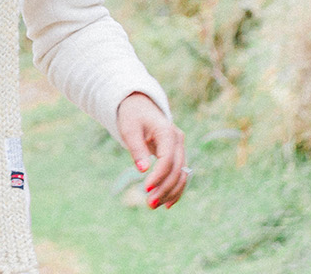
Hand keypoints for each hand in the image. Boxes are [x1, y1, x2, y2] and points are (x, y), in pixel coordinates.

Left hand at [118, 92, 187, 207]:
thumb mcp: (129, 129)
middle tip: (149, 204)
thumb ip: (136, 148)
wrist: (139, 105)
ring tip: (154, 205)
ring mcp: (180, 148)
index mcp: (168, 132)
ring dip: (170, 192)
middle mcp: (178, 141)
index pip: (168, 159)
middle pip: (177, 170)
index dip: (159, 176)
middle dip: (165, 188)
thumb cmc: (132, 115)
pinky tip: (167, 203)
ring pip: (182, 175)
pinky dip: (175, 189)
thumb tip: (142, 170)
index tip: (146, 189)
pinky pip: (180, 174)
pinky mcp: (176, 155)